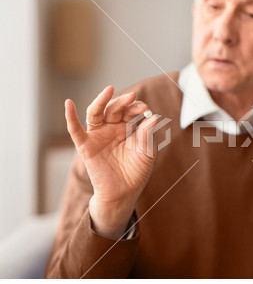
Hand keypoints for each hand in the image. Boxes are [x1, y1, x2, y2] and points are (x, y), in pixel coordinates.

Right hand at [65, 86, 157, 238]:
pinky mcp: (85, 146)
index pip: (129, 111)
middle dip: (123, 102)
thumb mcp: (147, 153)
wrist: (124, 193)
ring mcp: (98, 135)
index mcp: (127, 127)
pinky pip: (75, 130)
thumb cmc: (137, 172)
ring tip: (109, 90)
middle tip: (132, 97)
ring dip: (102, 101)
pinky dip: (70, 116)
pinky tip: (68, 104)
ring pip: (96, 113)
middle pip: (114, 109)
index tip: (144, 107)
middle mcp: (111, 128)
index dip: (135, 107)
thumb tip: (153, 117)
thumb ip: (148, 136)